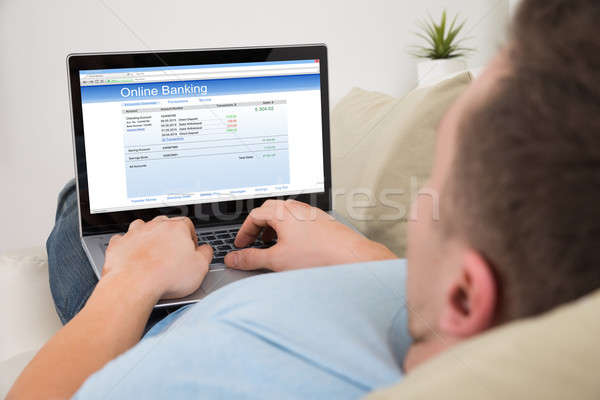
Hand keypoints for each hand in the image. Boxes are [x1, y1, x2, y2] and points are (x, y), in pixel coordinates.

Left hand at [103, 216, 212, 299]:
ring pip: (143, 228)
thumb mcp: (200, 268)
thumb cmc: (166, 277)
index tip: (190, 249)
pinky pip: (123, 239)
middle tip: (172, 252)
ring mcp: (135, 233)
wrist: (134, 285)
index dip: (190, 237)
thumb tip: (206, 250)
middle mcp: (155, 226)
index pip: (187, 224)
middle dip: (169, 235)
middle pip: (165, 224)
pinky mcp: (119, 244)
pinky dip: (127, 245)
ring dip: (148, 237)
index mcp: (177, 228)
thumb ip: (206, 254)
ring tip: (152, 252)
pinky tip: (132, 255)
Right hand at [224, 199, 395, 270]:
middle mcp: (296, 208)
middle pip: (269, 210)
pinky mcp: (322, 221)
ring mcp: (311, 213)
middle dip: (258, 226)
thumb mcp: (277, 260)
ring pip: (285, 215)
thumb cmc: (318, 255)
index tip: (240, 245)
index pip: (254, 215)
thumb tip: (234, 259)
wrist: (350, 257)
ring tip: (272, 245)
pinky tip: (294, 247)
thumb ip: (251, 259)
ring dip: (274, 228)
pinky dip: (289, 231)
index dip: (244, 231)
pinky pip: (299, 220)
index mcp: (282, 211)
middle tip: (253, 242)